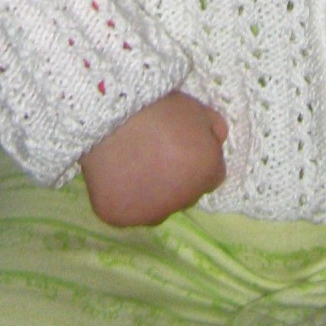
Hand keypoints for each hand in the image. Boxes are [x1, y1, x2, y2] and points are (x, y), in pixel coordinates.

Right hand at [79, 90, 228, 226]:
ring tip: (133, 163)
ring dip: (152, 192)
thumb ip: (213, 128)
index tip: (179, 144)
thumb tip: (216, 140)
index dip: (196, 158)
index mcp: (207, 173)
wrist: (109, 114)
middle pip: (186, 193)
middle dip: (176, 178)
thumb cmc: (156, 106)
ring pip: (157, 207)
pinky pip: (127, 211)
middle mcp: (184, 202)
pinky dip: (124, 197)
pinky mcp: (119, 218)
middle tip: (155, 152)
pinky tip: (116, 175)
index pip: (212, 175)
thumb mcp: (194, 107)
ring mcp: (150, 214)